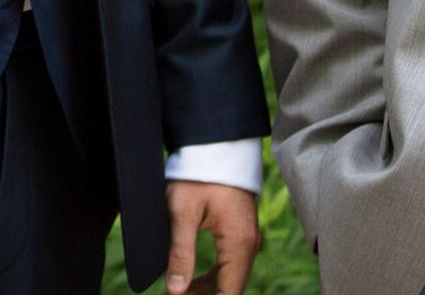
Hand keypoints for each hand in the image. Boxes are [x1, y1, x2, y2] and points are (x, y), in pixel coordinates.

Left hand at [164, 180, 258, 294]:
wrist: (214, 144)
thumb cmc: (197, 174)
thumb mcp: (181, 212)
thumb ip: (180, 253)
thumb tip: (175, 291)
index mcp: (238, 242)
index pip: (229, 293)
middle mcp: (249, 244)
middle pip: (231, 288)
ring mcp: (247, 237)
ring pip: (230, 277)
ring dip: (207, 290)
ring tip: (180, 293)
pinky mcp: (240, 231)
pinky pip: (230, 264)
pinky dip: (213, 277)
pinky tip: (192, 281)